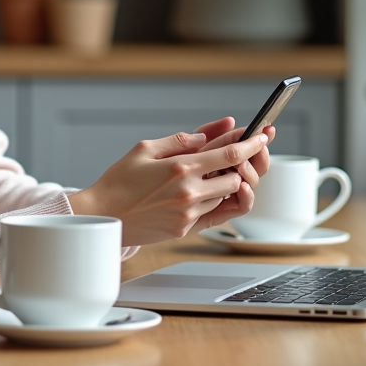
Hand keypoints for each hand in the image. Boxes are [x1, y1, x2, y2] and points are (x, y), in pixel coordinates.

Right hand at [67, 118, 271, 245]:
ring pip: (225, 197)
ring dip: (223, 185)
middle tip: (230, 158)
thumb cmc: (119, 180)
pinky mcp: (184, 229)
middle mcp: (188, 192)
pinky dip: (211, 201)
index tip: (262, 136)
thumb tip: (205, 136)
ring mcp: (188, 214)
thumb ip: (178, 140)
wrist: (103, 215)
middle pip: (235, 178)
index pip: (229, 154)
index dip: (250, 144)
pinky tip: (200, 192)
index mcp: (180, 167)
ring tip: (205, 175)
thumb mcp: (144, 149)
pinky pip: (211, 213)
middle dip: (237, 167)